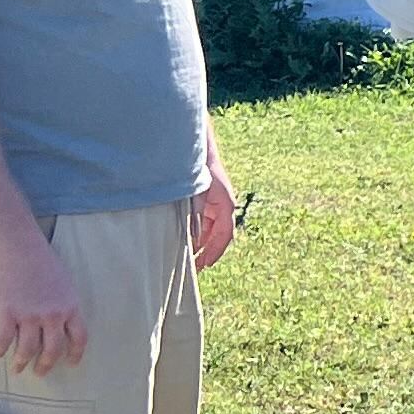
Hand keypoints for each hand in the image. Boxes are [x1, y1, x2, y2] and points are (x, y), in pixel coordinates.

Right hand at [0, 228, 87, 375]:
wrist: (17, 246)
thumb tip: (59, 322)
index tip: (70, 364)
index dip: (75, 354)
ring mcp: (29, 315)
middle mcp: (53, 316)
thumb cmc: (41, 260)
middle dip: (46, 364)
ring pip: (27, 349)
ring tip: (18, 368)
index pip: (79, 339)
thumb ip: (63, 303)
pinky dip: (1, 349)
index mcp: (70, 307)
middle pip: (53, 349)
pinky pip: (4, 339)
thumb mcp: (64, 283)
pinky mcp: (6, 312)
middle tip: (40, 372)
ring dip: (22, 362)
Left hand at [192, 155, 238, 271]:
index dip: (215, 252)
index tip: (205, 265)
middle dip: (208, 251)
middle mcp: (224, 204)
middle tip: (197, 267)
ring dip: (203, 242)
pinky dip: (199, 232)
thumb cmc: (196, 167)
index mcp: (226, 204)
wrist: (195, 147)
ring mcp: (217, 202)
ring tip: (190, 257)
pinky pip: (206, 221)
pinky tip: (187, 239)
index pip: (225, 235)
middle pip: (219, 234)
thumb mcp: (195, 193)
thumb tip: (194, 236)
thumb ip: (195, 214)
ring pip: (212, 228)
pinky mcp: (208, 199)